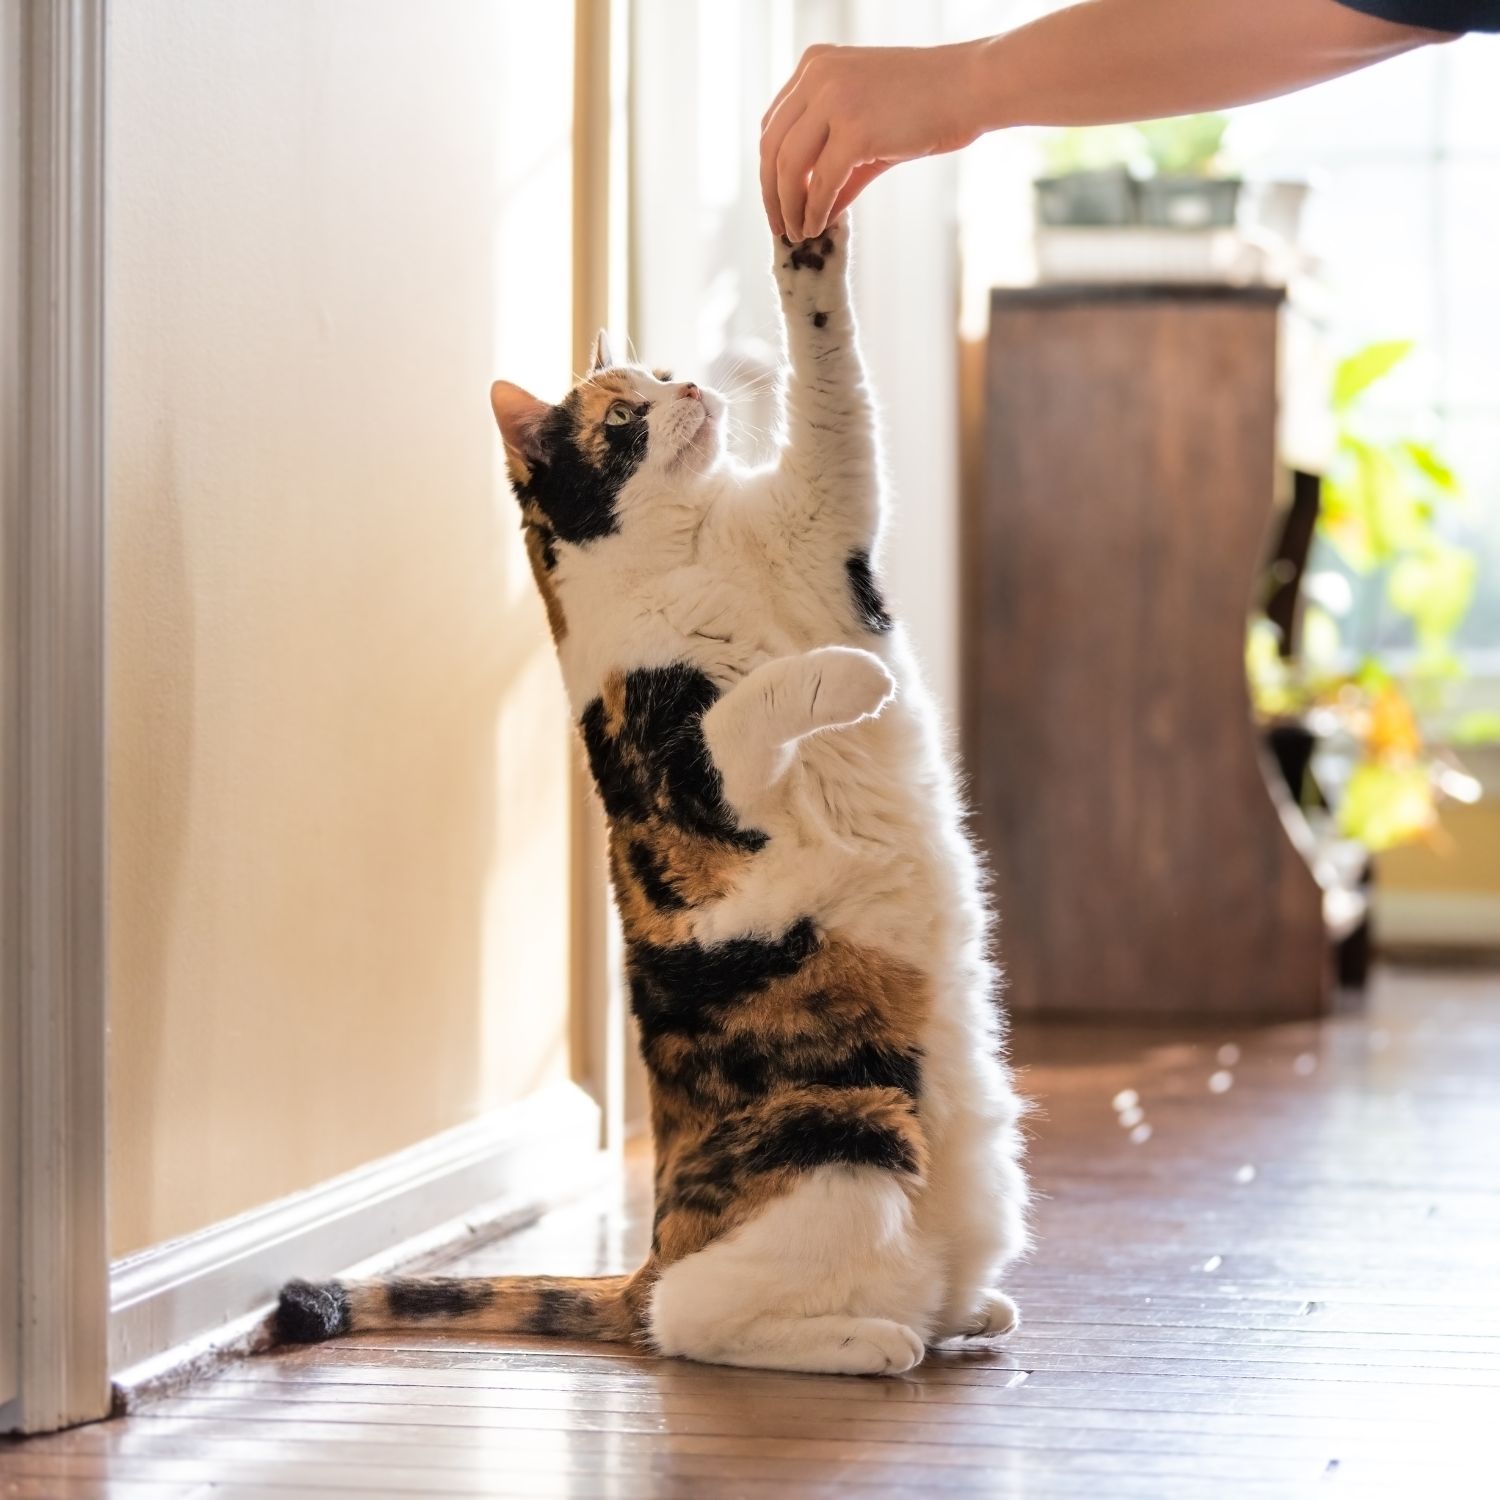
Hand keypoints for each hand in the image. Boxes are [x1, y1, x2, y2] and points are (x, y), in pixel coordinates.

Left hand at [759, 42, 986, 241]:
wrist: (972, 86)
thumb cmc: (928, 104)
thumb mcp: (868, 124)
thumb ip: (833, 160)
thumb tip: (814, 209)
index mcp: (815, 64)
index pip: (774, 124)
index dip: (770, 168)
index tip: (777, 200)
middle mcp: (817, 75)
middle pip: (772, 146)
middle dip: (771, 193)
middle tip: (780, 226)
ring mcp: (834, 100)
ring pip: (789, 167)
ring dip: (790, 208)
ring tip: (798, 233)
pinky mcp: (854, 130)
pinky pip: (821, 183)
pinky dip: (815, 212)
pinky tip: (817, 228)